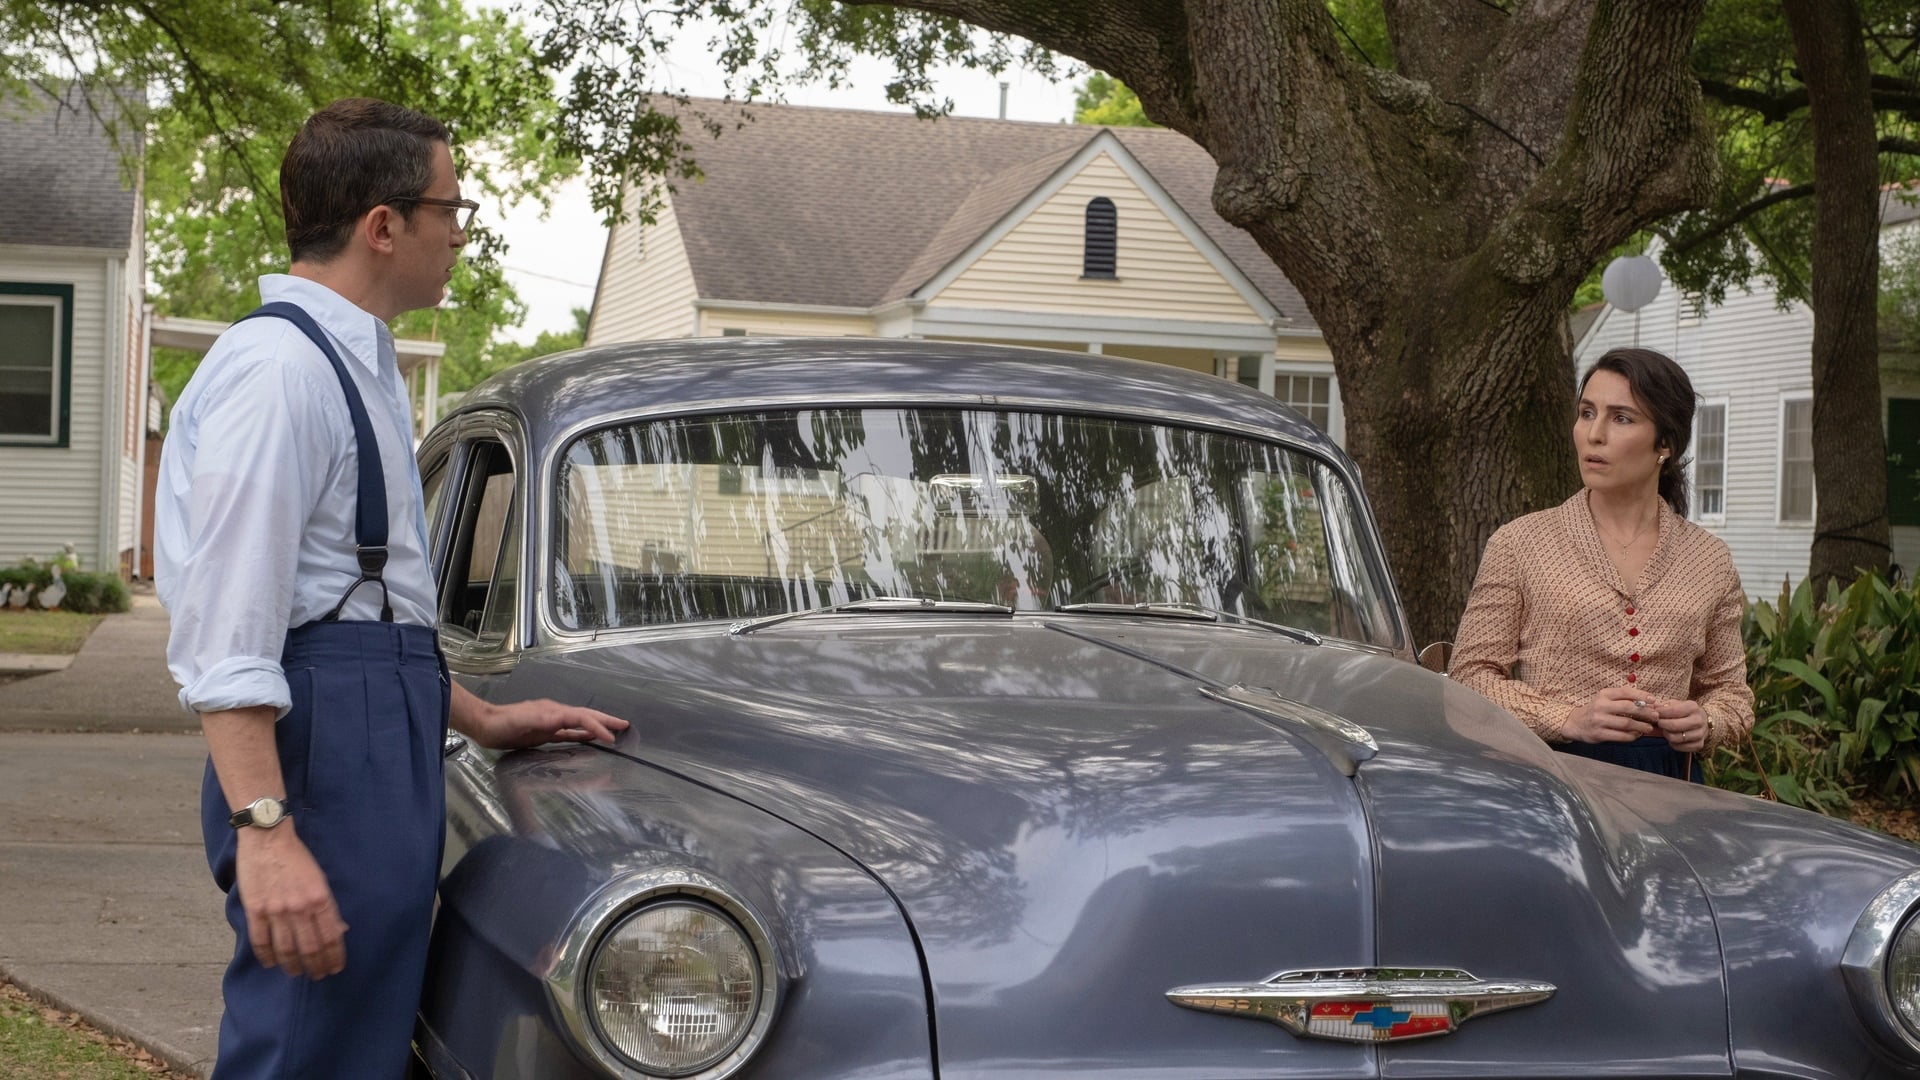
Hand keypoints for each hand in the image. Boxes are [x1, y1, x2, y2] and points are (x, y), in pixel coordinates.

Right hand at [234, 823, 347, 978]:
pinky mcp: (256, 910)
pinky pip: (261, 941)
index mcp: (320, 899)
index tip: (335, 968)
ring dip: (292, 966)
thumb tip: (340, 931)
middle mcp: (300, 908)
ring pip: (286, 949)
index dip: (334, 957)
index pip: (331, 937)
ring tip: (296, 973)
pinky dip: (267, 956)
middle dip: (316, 966)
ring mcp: (276, 911)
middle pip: (310, 948)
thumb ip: (328, 906)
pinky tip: (272, 963)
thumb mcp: (320, 880)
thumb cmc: (297, 858)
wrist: (268, 840)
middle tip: (318, 976)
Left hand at [469, 698, 628, 749]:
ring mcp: (551, 722)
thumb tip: (562, 719)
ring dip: (598, 726)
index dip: (597, 726)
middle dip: (605, 721)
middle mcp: (555, 715)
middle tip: (625, 725)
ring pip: (580, 723)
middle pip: (585, 716)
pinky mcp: (545, 731)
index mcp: (552, 712)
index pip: (581, 717)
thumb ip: (539, 720)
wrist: (485, 724)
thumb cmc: (500, 724)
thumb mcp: (519, 722)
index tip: (611, 738)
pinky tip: (590, 737)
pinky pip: (570, 732)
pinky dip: (583, 734)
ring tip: (614, 730)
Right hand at [1561, 686, 1660, 743]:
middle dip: (1645, 712)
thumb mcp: (1606, 699)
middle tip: (1655, 716)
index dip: (1642, 695)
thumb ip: (1623, 698)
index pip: (1626, 692)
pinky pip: (1621, 736)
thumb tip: (1648, 702)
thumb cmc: (1597, 710)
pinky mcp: (1599, 734)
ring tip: (1649, 728)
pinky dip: (1632, 736)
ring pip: (1626, 723)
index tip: (1653, 700)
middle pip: (1628, 708)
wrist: (1576, 723)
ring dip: (1641, 726)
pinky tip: (1637, 735)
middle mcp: (1601, 706)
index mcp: (1604, 695)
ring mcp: (1599, 721)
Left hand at [1652, 698, 1709, 751]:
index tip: (1655, 714)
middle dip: (1662, 725)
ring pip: (1676, 738)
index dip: (1660, 713)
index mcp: (1692, 707)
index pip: (1673, 711)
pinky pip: (1680, 747)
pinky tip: (1672, 738)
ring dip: (1667, 735)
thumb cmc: (1684, 711)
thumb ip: (1662, 706)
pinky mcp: (1699, 745)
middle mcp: (1699, 720)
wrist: (1701, 720)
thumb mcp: (1675, 704)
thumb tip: (1651, 708)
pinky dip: (1673, 744)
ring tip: (1666, 730)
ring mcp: (1700, 734)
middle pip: (1674, 726)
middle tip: (1659, 723)